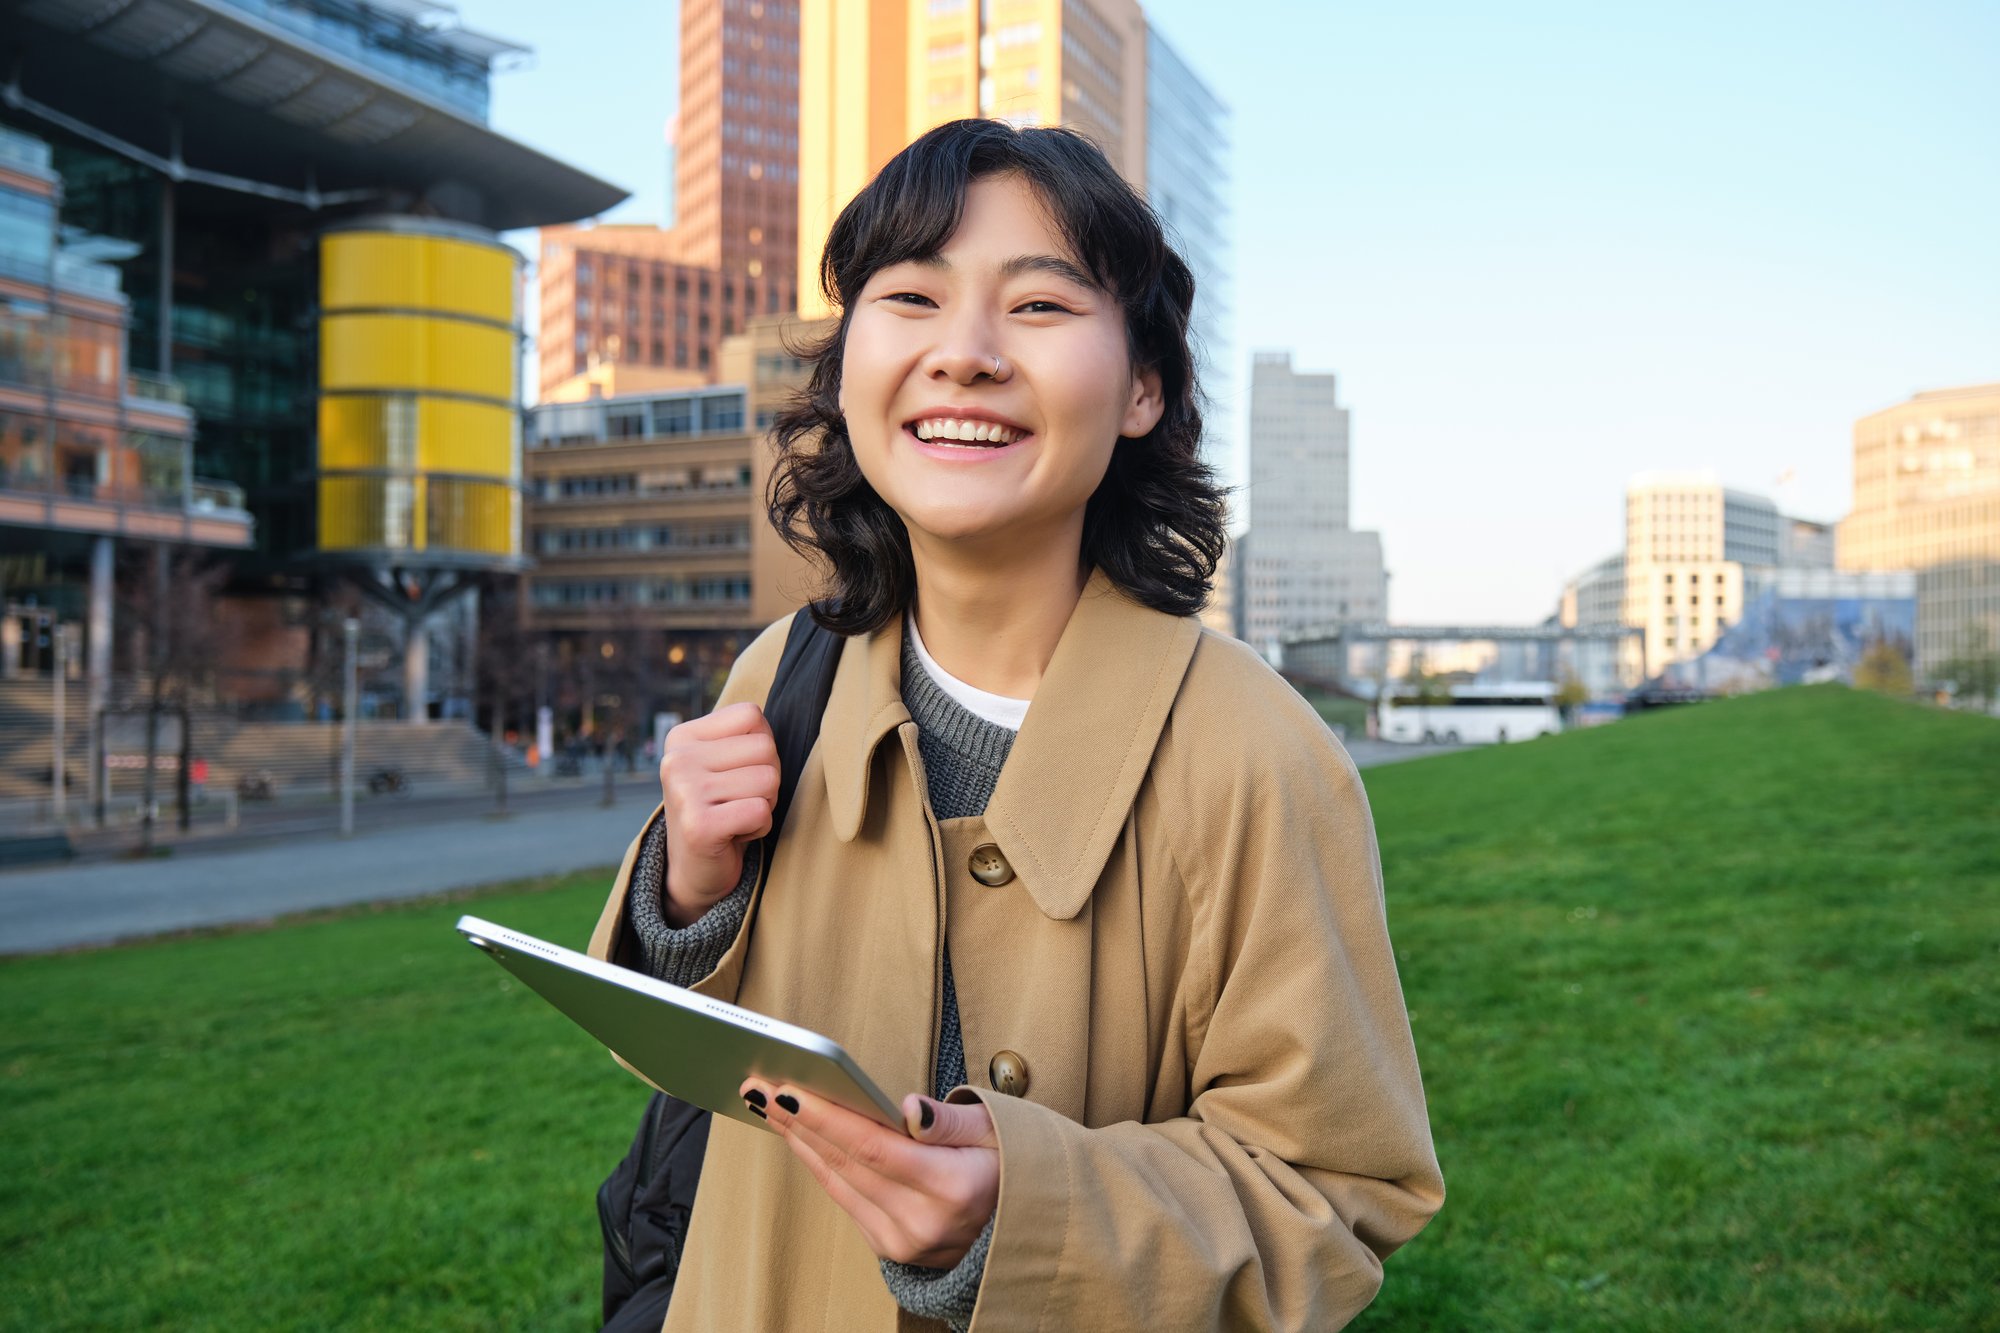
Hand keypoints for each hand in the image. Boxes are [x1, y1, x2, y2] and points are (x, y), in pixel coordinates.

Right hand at [658, 702, 779, 924]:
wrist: (694, 869)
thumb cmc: (722, 807)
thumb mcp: (724, 762)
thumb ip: (746, 734)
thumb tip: (800, 693)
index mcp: (682, 737)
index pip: (752, 716)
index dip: (760, 748)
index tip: (736, 774)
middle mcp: (677, 760)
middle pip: (766, 748)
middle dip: (767, 779)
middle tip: (739, 801)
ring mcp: (684, 792)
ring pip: (769, 780)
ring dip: (764, 805)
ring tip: (736, 817)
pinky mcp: (699, 825)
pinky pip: (761, 811)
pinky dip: (759, 827)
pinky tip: (735, 836)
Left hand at [740, 1079, 998, 1267]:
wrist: (1025, 1230)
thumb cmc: (1012, 1167)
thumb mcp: (998, 1130)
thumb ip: (950, 1119)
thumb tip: (906, 1107)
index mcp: (953, 1187)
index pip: (873, 1147)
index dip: (826, 1118)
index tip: (786, 1090)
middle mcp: (923, 1222)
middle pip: (845, 1164)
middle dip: (797, 1122)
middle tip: (759, 1086)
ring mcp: (904, 1241)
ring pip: (838, 1183)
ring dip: (799, 1142)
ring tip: (766, 1105)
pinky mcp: (891, 1248)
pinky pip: (846, 1200)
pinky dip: (820, 1165)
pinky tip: (799, 1136)